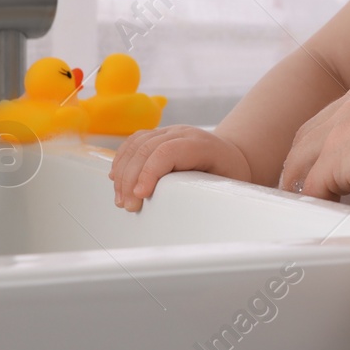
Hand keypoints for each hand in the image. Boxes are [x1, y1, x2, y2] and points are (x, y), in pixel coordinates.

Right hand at [109, 125, 253, 211]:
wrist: (232, 156)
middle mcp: (183, 133)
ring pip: (136, 144)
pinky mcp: (158, 135)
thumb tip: (188, 217)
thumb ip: (209, 195)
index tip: (139, 196)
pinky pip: (133, 142)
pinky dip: (122, 160)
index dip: (149, 172)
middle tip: (128, 206)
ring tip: (122, 199)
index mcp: (202, 144)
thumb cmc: (230, 175)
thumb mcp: (228, 186)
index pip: (168, 151)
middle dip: (131, 179)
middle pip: (147, 148)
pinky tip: (117, 179)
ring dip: (123, 172)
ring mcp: (169, 131)